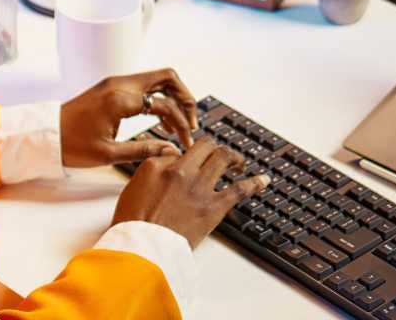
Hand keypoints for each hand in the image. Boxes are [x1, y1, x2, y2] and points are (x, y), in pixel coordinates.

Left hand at [60, 69, 199, 167]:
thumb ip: (143, 151)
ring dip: (173, 98)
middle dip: (185, 98)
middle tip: (191, 121)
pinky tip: (161, 121)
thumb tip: (171, 151)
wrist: (46, 134)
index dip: (180, 122)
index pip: (164, 104)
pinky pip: (144, 86)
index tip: (185, 140)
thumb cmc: (71, 145)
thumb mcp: (108, 154)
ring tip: (178, 126)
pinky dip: (158, 98)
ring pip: (157, 79)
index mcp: (120, 99)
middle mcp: (120, 84)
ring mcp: (116, 82)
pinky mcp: (112, 86)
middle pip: (167, 77)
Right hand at [112, 136, 271, 247]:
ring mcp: (199, 187)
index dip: (183, 155)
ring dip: (233, 157)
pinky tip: (263, 180)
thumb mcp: (131, 189)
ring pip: (223, 158)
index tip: (189, 161)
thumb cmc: (133, 224)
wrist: (142, 249)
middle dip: (212, 147)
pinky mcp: (213, 207)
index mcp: (158, 165)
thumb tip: (167, 159)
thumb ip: (151, 170)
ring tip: (238, 161)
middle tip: (217, 153)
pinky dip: (254, 183)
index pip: (177, 151)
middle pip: (204, 146)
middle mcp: (181, 170)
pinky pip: (239, 190)